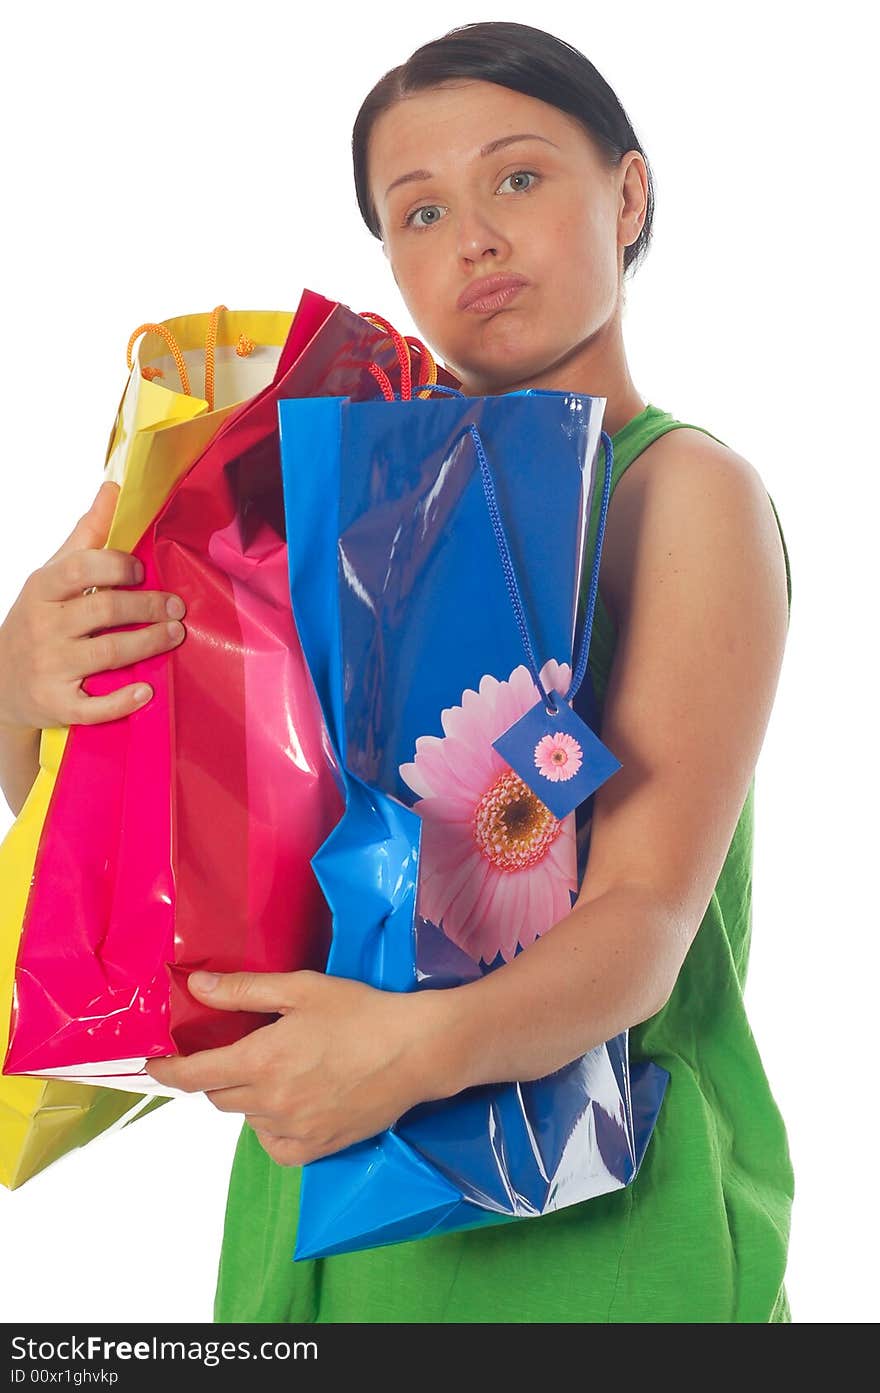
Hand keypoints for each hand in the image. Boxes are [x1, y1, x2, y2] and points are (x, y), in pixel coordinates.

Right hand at [0, 480, 187, 730]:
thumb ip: (87, 535)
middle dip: (147, 607)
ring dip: (148, 643)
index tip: (143, 571)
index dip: (118, 565)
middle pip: (104, 610)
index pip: (82, 568)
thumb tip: (114, 487)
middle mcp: (44, 626)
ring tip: (175, 635)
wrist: (0, 682)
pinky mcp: (56, 704)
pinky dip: (122, 700)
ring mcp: (49, 667)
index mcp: (43, 589)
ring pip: (107, 653)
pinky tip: (146, 691)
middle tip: (176, 607)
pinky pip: (93, 706)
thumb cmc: (38, 621)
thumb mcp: (52, 576)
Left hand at [144, 969, 460, 1165]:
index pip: (194, 1075)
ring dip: (248, 1097)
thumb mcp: (301, 989)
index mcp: (261, 1060)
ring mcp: (293, 1130)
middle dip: (216, 1075)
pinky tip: (291, 1103)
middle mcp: (270, 1102)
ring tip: (277, 1070)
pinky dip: (271, 1126)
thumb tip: (195, 986)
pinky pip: (273, 1144)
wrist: (416, 1051)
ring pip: (247, 1118)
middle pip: (218, 1096)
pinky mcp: (316, 1149)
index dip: (166, 1072)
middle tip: (234, 1052)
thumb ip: (244, 991)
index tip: (151, 1067)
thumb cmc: (360, 1012)